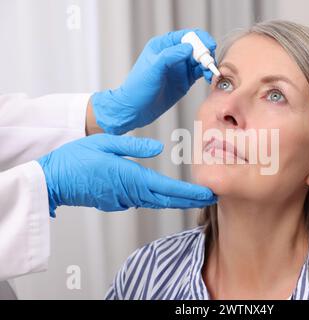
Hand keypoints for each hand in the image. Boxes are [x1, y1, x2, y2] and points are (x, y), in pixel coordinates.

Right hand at [37, 134, 216, 216]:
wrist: (52, 181)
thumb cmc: (75, 159)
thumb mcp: (105, 143)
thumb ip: (134, 147)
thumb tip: (158, 149)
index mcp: (131, 178)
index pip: (169, 189)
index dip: (191, 193)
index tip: (209, 194)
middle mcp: (131, 193)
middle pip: (167, 199)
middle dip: (190, 200)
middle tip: (211, 197)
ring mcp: (123, 200)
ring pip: (156, 202)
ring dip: (177, 200)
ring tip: (195, 196)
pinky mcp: (116, 202)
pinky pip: (143, 201)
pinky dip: (158, 199)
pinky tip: (166, 193)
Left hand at [91, 28, 216, 134]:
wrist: (136, 109)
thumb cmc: (138, 88)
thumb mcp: (153, 69)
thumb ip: (170, 56)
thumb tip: (189, 48)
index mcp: (164, 46)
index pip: (187, 36)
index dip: (200, 39)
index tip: (209, 47)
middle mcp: (174, 55)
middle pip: (197, 47)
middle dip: (206, 53)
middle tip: (209, 64)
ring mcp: (180, 68)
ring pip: (200, 60)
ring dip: (208, 64)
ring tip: (209, 73)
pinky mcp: (185, 80)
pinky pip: (200, 73)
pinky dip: (206, 74)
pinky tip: (208, 78)